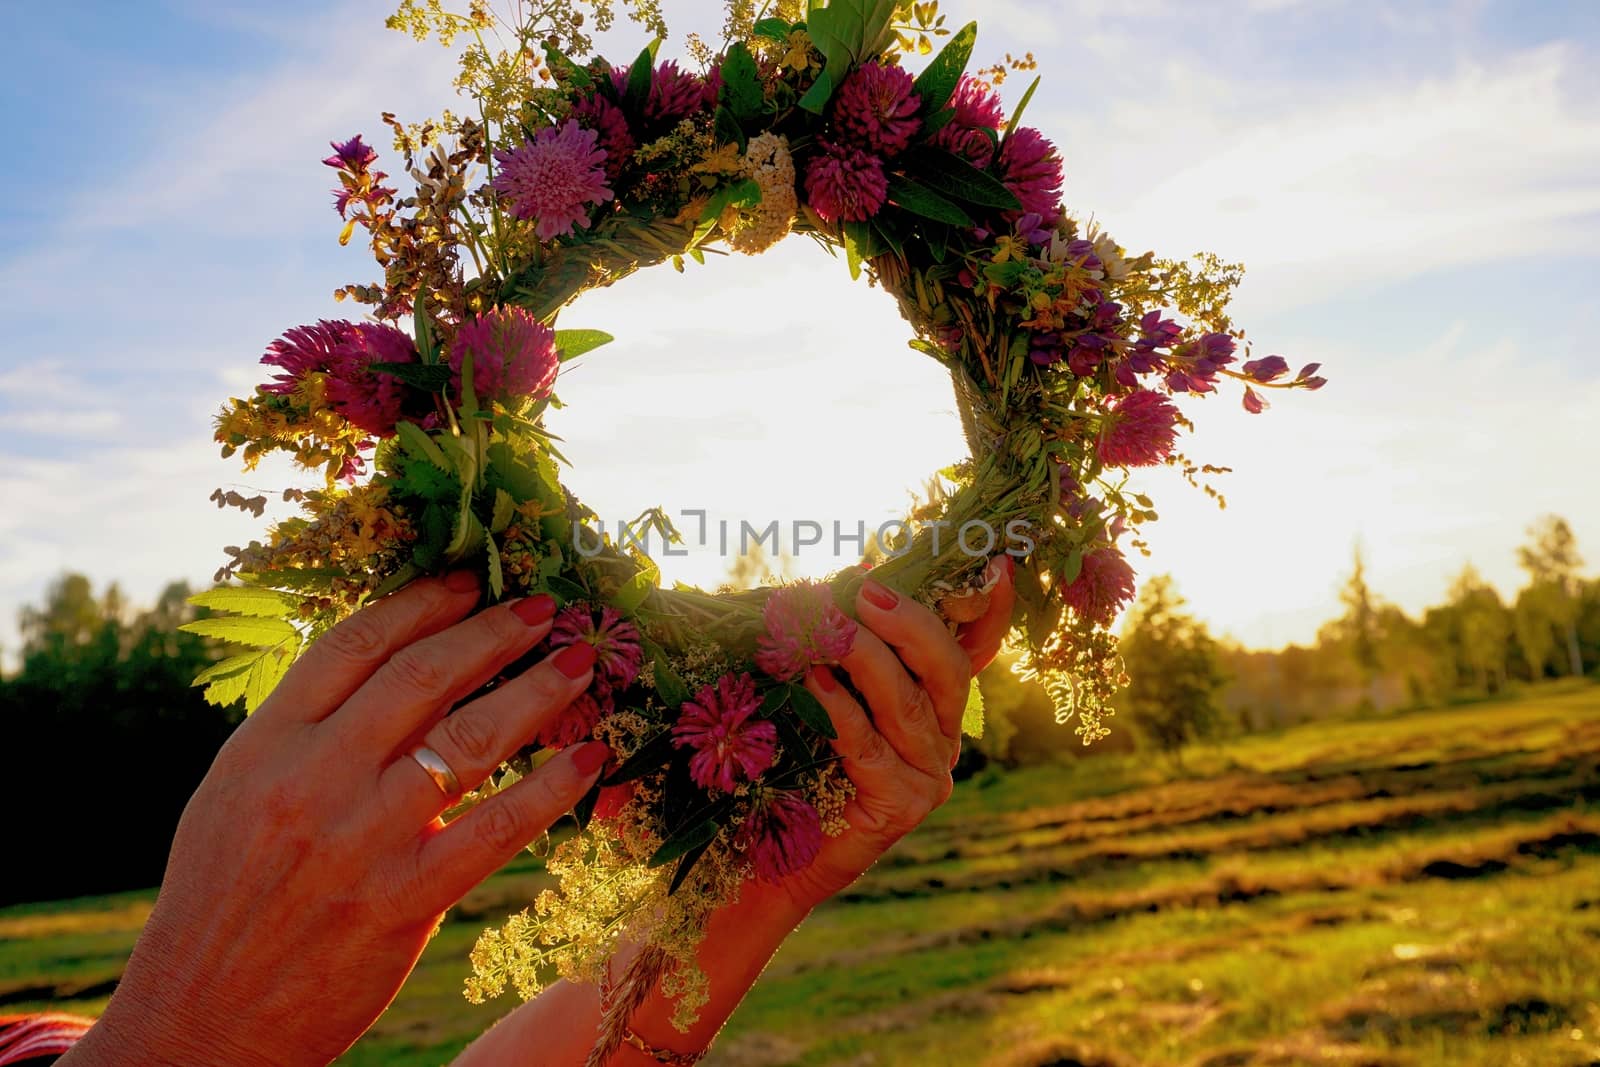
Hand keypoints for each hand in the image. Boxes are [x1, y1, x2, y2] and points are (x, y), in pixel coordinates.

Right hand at [63, 574, 609, 1066]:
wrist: (202, 1017)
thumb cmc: (224, 899)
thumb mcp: (239, 795)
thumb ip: (310, 734)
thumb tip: (400, 673)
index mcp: (264, 745)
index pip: (352, 646)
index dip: (420, 603)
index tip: (469, 581)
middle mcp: (311, 780)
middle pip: (420, 677)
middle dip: (493, 632)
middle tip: (545, 607)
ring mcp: (359, 840)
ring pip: (468, 741)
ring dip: (536, 692)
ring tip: (579, 662)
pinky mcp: (402, 902)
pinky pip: (495, 829)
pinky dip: (550, 788)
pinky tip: (588, 758)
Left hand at [781, 555, 1015, 911]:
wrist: (773, 854)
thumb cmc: (796, 762)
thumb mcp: (825, 688)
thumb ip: (846, 640)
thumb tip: (854, 571)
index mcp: (934, 701)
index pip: (975, 648)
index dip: (991, 608)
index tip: (996, 563)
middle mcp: (942, 736)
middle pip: (948, 668)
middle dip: (910, 623)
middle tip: (865, 593)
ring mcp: (928, 775)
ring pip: (908, 703)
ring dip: (866, 658)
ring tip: (827, 628)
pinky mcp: (902, 805)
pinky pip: (872, 746)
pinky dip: (841, 709)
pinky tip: (813, 683)